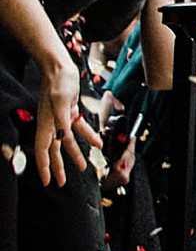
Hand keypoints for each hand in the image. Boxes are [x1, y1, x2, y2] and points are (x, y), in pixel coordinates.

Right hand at [35, 51, 97, 185]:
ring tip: (82, 167)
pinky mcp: (70, 112)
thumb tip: (62, 135)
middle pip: (53, 150)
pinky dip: (88, 135)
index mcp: (46, 123)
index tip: (46, 181)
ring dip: (75, 154)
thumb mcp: (61, 100)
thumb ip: (62, 119)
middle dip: (57, 167)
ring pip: (67, 141)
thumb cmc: (58, 81)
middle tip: (61, 183)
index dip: (44, 166)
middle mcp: (52, 124)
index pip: (43, 150)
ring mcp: (61, 118)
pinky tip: (98, 143)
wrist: (60, 67)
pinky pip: (79, 127)